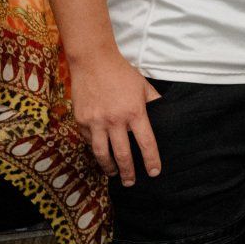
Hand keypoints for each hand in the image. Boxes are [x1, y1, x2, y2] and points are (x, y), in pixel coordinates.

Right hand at [70, 52, 161, 184]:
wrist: (93, 61)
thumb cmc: (122, 73)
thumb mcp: (144, 86)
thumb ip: (153, 103)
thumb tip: (164, 116)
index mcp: (135, 112)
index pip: (146, 143)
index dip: (151, 160)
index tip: (154, 172)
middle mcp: (115, 120)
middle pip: (122, 154)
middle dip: (128, 172)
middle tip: (131, 182)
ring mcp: (95, 121)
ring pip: (101, 153)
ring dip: (108, 167)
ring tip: (114, 174)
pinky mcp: (81, 120)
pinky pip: (87, 141)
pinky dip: (94, 149)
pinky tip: (100, 154)